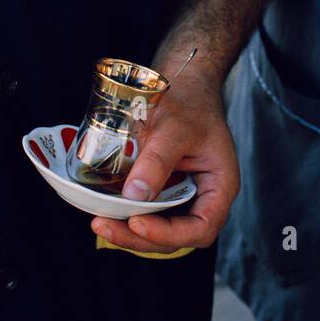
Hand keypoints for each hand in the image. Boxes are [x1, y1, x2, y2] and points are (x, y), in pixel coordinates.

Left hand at [90, 76, 238, 254]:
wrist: (182, 83)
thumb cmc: (189, 101)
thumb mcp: (174, 128)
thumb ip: (158, 161)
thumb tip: (134, 196)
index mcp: (220, 185)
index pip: (201, 227)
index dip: (170, 234)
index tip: (137, 223)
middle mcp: (204, 197)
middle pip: (177, 237)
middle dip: (140, 237)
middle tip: (104, 225)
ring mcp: (183, 196)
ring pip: (159, 230)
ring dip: (129, 232)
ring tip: (99, 221)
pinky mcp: (163, 191)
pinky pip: (148, 213)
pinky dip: (127, 216)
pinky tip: (104, 209)